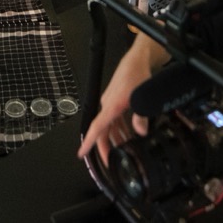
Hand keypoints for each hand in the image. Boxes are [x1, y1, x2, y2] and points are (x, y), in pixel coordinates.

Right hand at [76, 47, 153, 165]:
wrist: (137, 59)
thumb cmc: (136, 74)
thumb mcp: (141, 97)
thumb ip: (140, 116)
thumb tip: (140, 131)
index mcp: (110, 106)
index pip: (96, 128)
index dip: (89, 142)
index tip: (81, 154)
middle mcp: (108, 106)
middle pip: (102, 131)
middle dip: (105, 147)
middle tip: (110, 162)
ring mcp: (112, 104)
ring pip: (110, 126)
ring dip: (116, 138)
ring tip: (126, 151)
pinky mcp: (117, 101)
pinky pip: (115, 119)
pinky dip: (121, 129)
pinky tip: (130, 135)